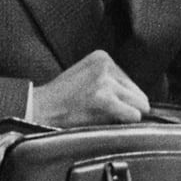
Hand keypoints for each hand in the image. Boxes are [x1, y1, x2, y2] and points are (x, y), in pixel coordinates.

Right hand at [30, 50, 148, 127]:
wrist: (39, 109)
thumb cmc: (60, 99)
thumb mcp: (86, 77)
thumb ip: (109, 81)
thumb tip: (141, 100)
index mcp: (102, 57)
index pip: (129, 81)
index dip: (122, 99)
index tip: (104, 105)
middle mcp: (105, 66)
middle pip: (137, 92)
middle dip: (126, 107)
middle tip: (104, 114)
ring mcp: (105, 82)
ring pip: (138, 104)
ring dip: (124, 115)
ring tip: (100, 117)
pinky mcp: (105, 99)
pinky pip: (133, 115)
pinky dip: (126, 122)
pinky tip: (107, 122)